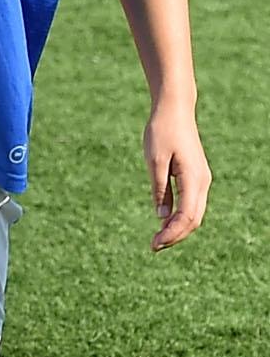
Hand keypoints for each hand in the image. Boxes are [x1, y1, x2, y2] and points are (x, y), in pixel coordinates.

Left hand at [145, 95, 209, 250]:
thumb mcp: (154, 160)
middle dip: (175, 235)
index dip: (171, 234)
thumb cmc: (162, 131)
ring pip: (194, 213)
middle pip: (193, 219)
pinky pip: (192, 203)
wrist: (174, 109)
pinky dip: (180, 216)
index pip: (186, 216)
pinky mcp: (196, 176)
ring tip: (158, 239)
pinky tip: (165, 221)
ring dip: (178, 228)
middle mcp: (203, 182)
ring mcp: (202, 179)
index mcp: (194, 180)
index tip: (154, 244)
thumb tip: (161, 216)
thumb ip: (159, 189)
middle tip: (154, 246)